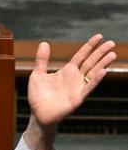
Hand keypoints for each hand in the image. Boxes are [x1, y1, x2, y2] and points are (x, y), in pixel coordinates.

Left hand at [24, 34, 115, 149]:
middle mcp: (75, 78)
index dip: (89, 46)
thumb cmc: (38, 96)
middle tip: (111, 43)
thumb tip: (44, 42)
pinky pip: (88, 87)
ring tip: (112, 54)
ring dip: (103, 64)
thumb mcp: (37, 74)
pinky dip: (96, 79)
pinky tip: (104, 71)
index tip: (99, 36)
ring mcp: (78, 87)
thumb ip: (41, 60)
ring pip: (93, 73)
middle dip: (100, 53)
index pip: (81, 55)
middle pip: (90, 62)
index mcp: (67, 71)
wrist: (38, 114)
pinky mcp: (78, 97)